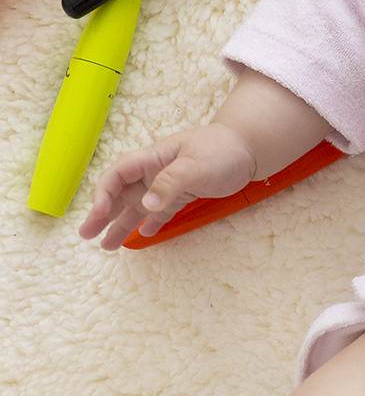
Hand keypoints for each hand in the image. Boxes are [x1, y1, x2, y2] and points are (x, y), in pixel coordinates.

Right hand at [78, 123, 255, 251]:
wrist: (248, 149)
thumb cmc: (221, 150)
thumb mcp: (195, 165)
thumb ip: (170, 184)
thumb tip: (146, 205)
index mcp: (152, 159)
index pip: (118, 175)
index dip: (104, 192)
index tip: (98, 212)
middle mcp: (154, 173)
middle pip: (120, 193)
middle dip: (101, 213)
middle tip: (85, 234)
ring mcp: (167, 185)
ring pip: (137, 207)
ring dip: (120, 224)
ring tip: (106, 246)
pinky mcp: (182, 195)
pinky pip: (159, 212)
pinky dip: (149, 224)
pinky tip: (141, 237)